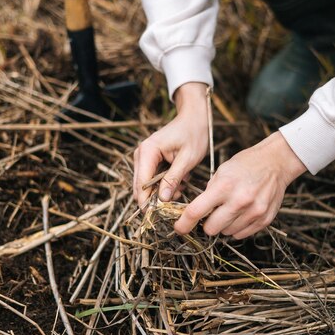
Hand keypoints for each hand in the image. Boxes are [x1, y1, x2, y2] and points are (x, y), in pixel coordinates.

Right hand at [133, 82, 208, 208]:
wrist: (194, 118)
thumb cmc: (193, 134)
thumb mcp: (187, 159)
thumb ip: (173, 178)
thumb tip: (162, 199)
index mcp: (147, 152)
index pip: (141, 183)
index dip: (147, 202)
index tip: (158, 216)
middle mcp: (140, 155)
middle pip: (140, 186)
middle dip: (154, 199)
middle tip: (174, 206)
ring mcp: (143, 158)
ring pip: (145, 185)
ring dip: (161, 193)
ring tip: (181, 191)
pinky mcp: (149, 161)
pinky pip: (151, 180)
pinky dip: (163, 186)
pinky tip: (179, 184)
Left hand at [174, 132, 306, 238]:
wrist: (276, 162)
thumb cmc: (246, 165)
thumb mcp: (222, 171)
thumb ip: (209, 193)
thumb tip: (196, 213)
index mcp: (224, 186)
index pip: (196, 211)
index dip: (184, 223)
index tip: (179, 228)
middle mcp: (239, 201)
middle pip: (211, 228)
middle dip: (207, 224)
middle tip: (212, 213)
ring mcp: (253, 212)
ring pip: (226, 233)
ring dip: (224, 225)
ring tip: (231, 208)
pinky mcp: (264, 219)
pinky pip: (241, 234)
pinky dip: (237, 227)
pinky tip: (242, 213)